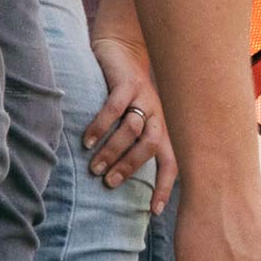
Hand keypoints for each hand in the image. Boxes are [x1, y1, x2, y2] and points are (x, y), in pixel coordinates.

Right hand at [86, 34, 176, 213]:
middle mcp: (158, 113)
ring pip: (132, 129)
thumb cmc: (129, 93)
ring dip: (112, 150)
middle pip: (151, 146)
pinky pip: (115, 107)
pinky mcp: (127, 82)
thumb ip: (135, 143)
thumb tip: (119, 180)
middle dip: (130, 167)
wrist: (123, 48)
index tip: (153, 212)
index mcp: (163, 126)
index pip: (172, 160)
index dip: (165, 186)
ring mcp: (143, 97)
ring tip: (94, 166)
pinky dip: (101, 125)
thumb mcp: (137, 118)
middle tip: (108, 183)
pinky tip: (88, 139)